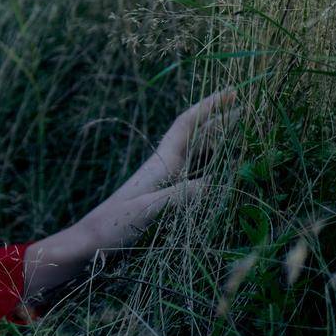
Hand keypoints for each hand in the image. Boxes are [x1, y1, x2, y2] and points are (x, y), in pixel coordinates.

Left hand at [22, 86, 239, 304]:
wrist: (88, 243)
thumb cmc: (112, 225)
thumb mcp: (147, 209)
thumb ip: (179, 195)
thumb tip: (215, 183)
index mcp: (160, 163)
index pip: (187, 125)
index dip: (209, 106)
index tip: (232, 92)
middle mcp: (164, 168)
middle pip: (197, 137)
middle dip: (221, 122)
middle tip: (247, 112)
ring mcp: (164, 184)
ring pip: (197, 156)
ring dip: (219, 144)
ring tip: (242, 137)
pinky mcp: (162, 200)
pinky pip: (195, 178)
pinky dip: (212, 171)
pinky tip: (222, 176)